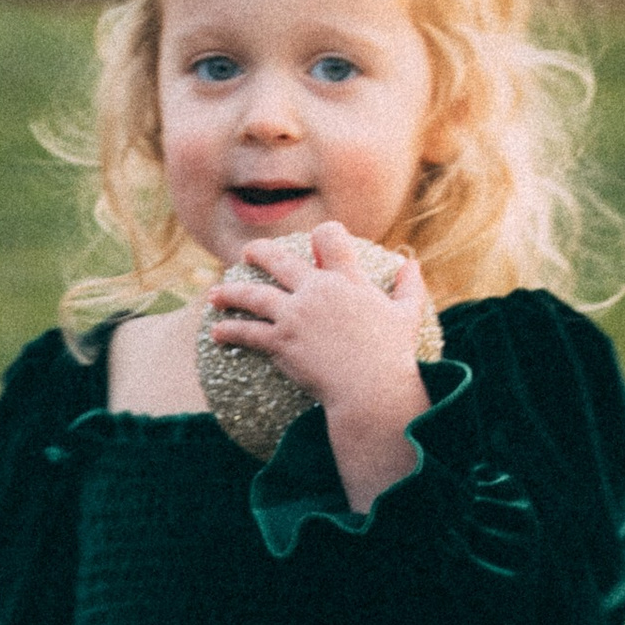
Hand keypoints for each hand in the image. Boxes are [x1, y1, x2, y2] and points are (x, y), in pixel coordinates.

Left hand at [209, 223, 433, 507]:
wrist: (370, 389)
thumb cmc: (393, 355)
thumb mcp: (407, 316)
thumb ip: (409, 286)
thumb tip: (410, 262)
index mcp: (347, 279)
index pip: (329, 238)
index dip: (322, 234)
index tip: (315, 239)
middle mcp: (317, 290)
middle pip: (278, 260)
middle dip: (259, 253)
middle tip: (248, 254)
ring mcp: (295, 314)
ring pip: (253, 295)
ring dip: (230, 293)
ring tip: (215, 294)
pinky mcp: (281, 341)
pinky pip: (247, 332)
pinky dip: (228, 332)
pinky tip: (215, 333)